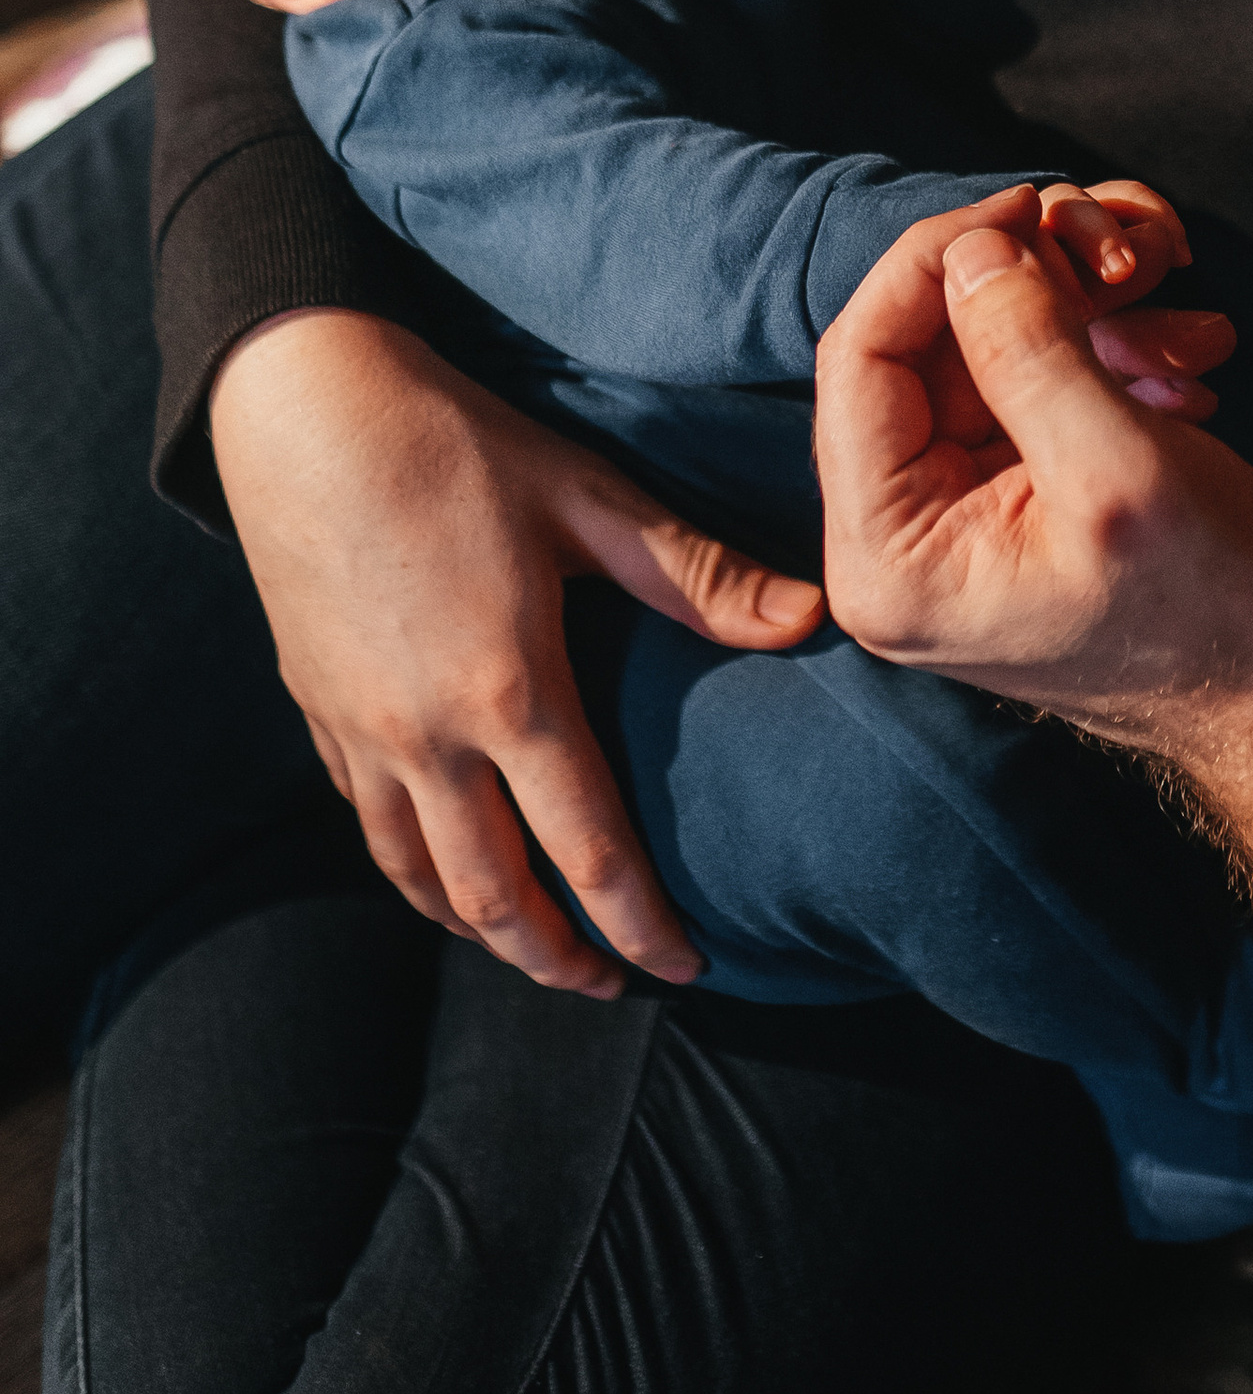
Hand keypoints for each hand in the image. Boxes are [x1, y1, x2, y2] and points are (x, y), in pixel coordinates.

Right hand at [211, 308, 822, 994]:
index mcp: (509, 693)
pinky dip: (414, 874)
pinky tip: (446, 874)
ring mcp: (361, 734)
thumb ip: (696, 575)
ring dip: (482, 934)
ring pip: (418, 880)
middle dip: (558, 960)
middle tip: (614, 986)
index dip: (639, 925)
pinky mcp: (318, 713)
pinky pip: (368, 827)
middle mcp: (427, 736)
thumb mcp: (589, 499)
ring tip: (537, 953)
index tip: (685, 969)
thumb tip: (807, 620)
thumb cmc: (458, 444)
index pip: (586, 851)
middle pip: (493, 899)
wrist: (304, 408)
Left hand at [814, 201, 1252, 758]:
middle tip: (1122, 249)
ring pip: (987, 353)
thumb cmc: (1209, 605)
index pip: (859, 360)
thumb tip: (973, 246)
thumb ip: (1030, 348)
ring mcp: (953, 520)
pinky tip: (1183, 360)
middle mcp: (898, 541)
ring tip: (1179, 302)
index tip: (1024, 208)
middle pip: (924, 346)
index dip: (934, 263)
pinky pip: (1032, 386)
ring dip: (1083, 308)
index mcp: (887, 559)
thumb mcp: (1116, 466)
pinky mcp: (1010, 498)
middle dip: (1029, 280)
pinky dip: (1104, 351)